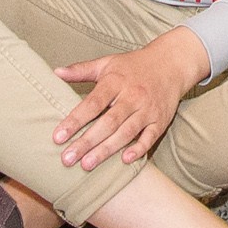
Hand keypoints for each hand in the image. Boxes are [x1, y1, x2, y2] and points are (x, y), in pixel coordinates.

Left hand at [51, 29, 211, 170]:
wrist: (172, 62)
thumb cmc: (134, 66)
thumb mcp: (107, 63)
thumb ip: (81, 70)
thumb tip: (55, 72)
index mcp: (116, 81)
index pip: (93, 103)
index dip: (75, 120)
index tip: (58, 137)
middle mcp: (132, 96)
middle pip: (108, 122)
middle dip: (87, 142)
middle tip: (67, 159)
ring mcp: (148, 109)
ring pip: (126, 132)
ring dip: (107, 149)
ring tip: (87, 164)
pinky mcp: (161, 120)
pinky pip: (150, 137)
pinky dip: (139, 149)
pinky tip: (125, 160)